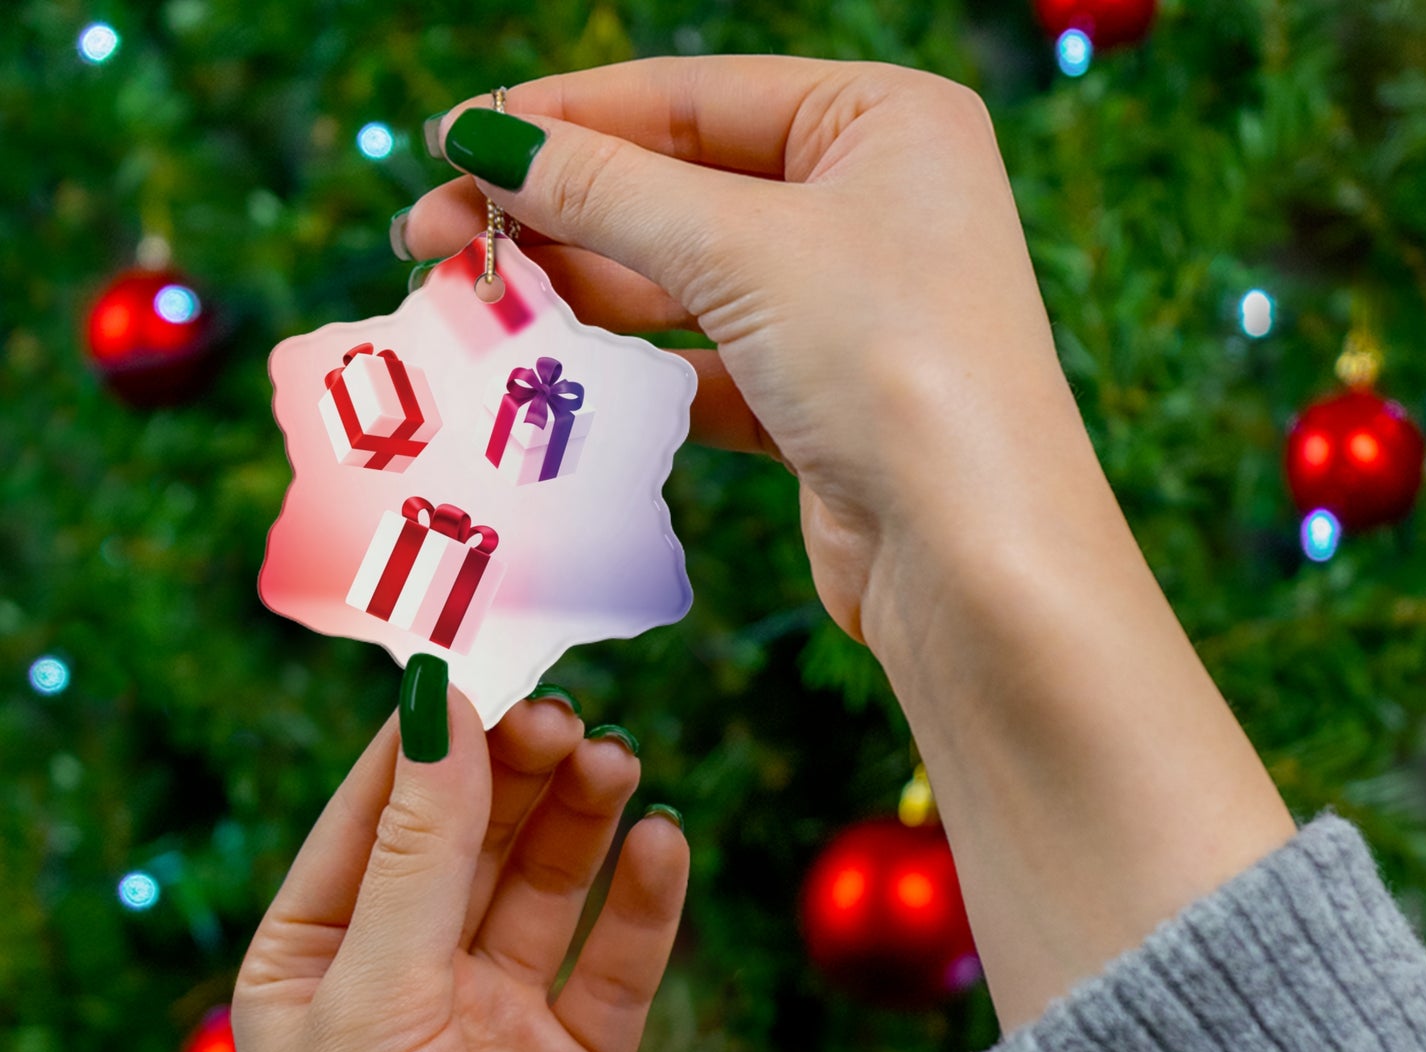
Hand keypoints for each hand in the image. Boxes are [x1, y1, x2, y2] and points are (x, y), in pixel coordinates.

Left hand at [232, 689, 687, 1051]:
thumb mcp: (375, 999)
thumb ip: (419, 851)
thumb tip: (440, 704)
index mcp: (318, 959)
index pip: (377, 811)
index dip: (432, 735)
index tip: (489, 657)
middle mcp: (408, 980)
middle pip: (473, 837)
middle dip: (519, 771)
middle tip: (571, 716)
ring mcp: (498, 1022)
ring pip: (549, 886)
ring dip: (583, 820)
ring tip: (619, 762)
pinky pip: (617, 962)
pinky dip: (643, 901)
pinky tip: (665, 844)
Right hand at [401, 57, 1095, 643]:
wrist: (973, 559)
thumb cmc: (893, 365)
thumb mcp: (743, 249)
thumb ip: (607, 189)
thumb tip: (486, 140)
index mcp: (882, 121)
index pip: (690, 97)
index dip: (562, 118)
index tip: (451, 142)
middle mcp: (871, 204)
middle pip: (677, 187)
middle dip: (555, 212)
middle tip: (430, 237)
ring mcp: (846, 307)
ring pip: (684, 281)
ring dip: (580, 292)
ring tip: (473, 303)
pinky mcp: (820, 401)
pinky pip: (705, 364)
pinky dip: (633, 371)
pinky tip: (557, 373)